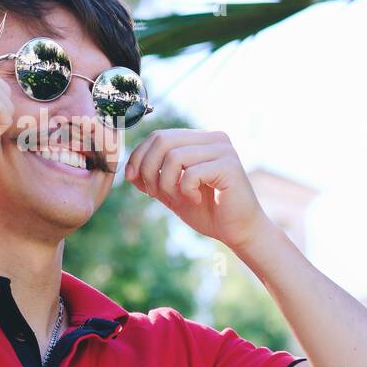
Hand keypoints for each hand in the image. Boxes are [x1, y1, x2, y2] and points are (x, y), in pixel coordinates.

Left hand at [123, 128, 271, 248]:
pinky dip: (185, 190)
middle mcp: (213, 138)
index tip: (132, 179)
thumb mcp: (171, 193)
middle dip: (149, 169)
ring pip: (174, 157)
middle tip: (154, 193)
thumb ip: (152, 178)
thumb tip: (129, 169)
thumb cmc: (207, 211)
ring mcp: (223, 150)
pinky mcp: (229, 166)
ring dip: (167, 183)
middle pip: (163, 140)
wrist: (238, 231)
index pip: (159, 135)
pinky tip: (195, 199)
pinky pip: (191, 173)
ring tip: (178, 198)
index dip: (139, 156)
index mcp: (200, 139)